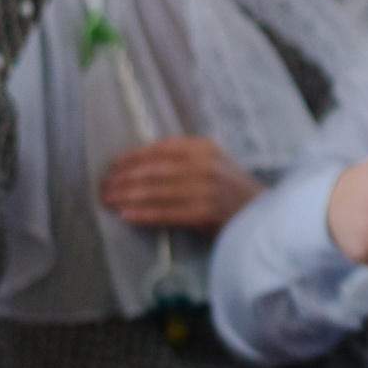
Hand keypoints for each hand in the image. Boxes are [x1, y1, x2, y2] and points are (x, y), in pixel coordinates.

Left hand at [100, 137, 262, 230]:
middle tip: (104, 186)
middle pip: (153, 169)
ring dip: (126, 196)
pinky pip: (164, 213)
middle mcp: (204, 165)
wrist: (263, 219)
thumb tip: (144, 165)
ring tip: (109, 200)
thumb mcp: (215, 164)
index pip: (160, 148)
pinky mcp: (201, 213)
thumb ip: (186, 159)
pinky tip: (126, 215)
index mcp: (205, 148)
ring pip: (154, 191)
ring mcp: (203, 189)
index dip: (132, 156)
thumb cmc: (234, 193)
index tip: (114, 165)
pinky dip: (142, 214)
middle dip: (124, 178)